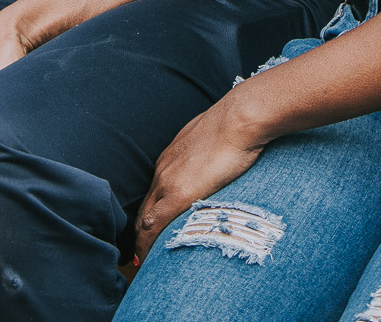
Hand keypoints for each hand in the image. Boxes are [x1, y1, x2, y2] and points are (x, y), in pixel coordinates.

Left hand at [133, 101, 270, 258]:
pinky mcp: (179, 194)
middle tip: (141, 254)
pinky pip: (154, 226)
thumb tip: (224, 157)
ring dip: (143, 240)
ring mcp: (168, 182)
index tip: (153, 230)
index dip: (152, 213)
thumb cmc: (236, 124)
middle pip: (144, 208)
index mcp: (171, 158)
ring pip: (145, 218)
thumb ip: (212, 152)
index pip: (154, 193)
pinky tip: (148, 259)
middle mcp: (163, 170)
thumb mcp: (215, 138)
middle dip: (142, 231)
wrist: (240, 118)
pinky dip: (148, 244)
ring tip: (144, 261)